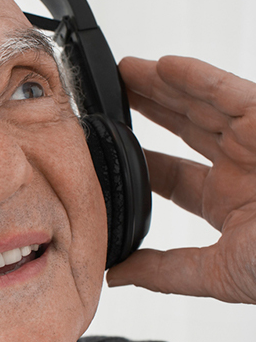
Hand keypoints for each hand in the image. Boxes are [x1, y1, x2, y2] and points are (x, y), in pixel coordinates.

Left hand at [107, 55, 255, 302]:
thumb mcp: (220, 273)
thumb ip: (165, 271)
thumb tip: (114, 274)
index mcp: (229, 202)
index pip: (171, 176)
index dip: (137, 159)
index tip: (100, 148)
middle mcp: (244, 166)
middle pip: (185, 129)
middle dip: (146, 108)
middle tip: (104, 95)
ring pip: (203, 105)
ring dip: (163, 85)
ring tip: (122, 70)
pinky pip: (233, 93)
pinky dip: (198, 78)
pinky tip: (162, 67)